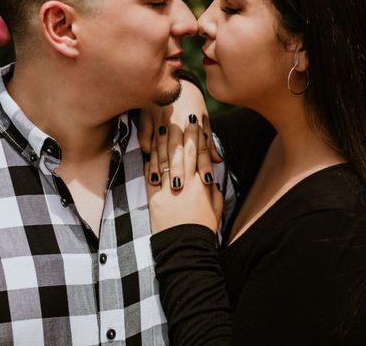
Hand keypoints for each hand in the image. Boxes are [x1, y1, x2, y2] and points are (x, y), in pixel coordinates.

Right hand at [139, 79, 220, 187]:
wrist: (176, 78)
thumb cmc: (193, 101)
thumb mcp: (205, 118)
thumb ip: (209, 141)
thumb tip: (219, 161)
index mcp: (194, 121)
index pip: (200, 146)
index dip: (204, 164)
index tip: (207, 181)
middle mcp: (178, 120)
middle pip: (178, 148)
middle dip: (178, 168)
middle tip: (179, 187)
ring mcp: (161, 117)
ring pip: (160, 144)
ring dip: (159, 163)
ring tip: (159, 182)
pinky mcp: (147, 114)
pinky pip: (145, 133)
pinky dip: (146, 147)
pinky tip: (147, 161)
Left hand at [147, 115, 223, 233]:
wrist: (185, 247)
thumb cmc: (203, 229)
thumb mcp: (215, 209)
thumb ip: (214, 191)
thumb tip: (211, 178)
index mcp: (201, 185)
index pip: (198, 154)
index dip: (197, 137)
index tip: (196, 124)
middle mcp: (185, 183)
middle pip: (182, 153)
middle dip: (182, 133)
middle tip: (181, 117)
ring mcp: (168, 190)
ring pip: (165, 161)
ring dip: (164, 142)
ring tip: (164, 127)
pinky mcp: (154, 199)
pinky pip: (151, 176)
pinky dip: (150, 162)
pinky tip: (149, 149)